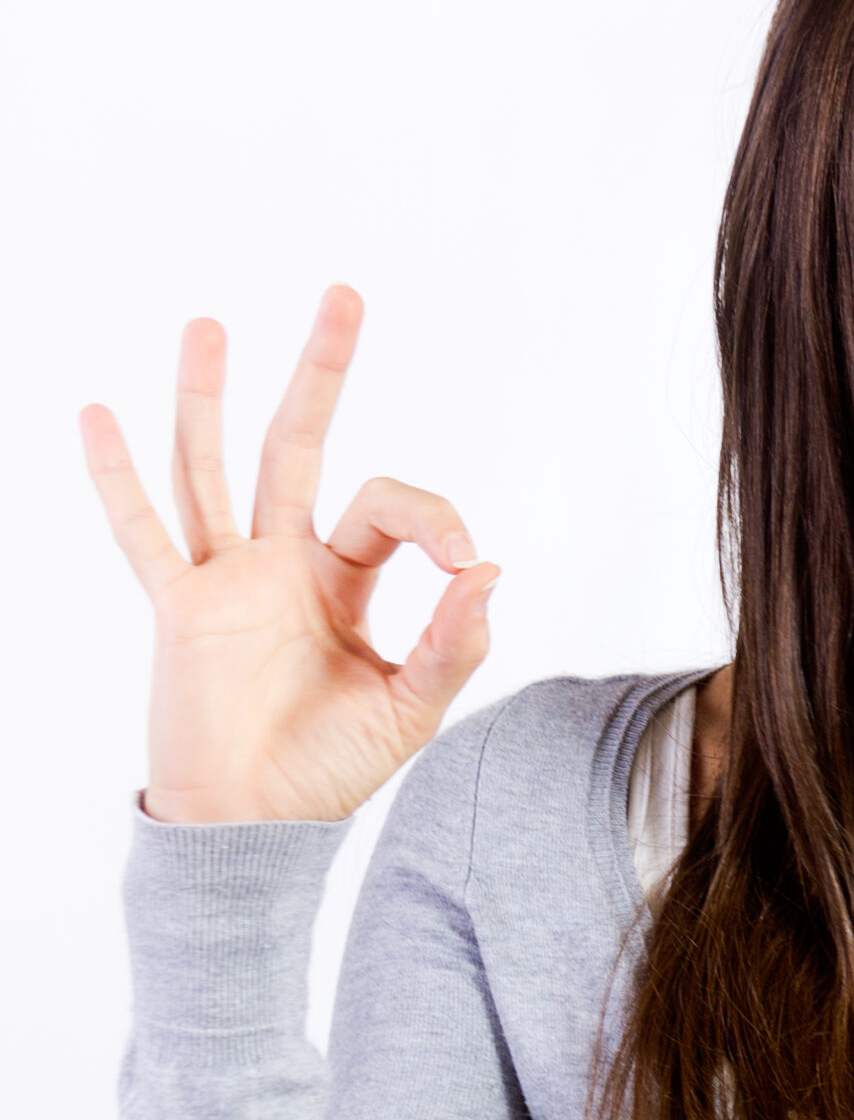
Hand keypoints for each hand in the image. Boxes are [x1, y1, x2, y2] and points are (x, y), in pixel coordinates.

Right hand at [80, 283, 501, 822]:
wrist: (258, 826)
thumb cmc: (329, 772)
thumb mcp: (411, 710)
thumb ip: (452, 644)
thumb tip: (489, 572)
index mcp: (347, 582)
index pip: (389, 507)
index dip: (434, 518)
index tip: (462, 560)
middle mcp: (285, 565)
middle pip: (302, 445)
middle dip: (322, 372)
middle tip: (345, 294)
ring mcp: (228, 580)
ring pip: (215, 467)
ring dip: (210, 397)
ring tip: (209, 324)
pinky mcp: (181, 608)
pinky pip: (145, 533)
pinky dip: (117, 477)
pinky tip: (98, 415)